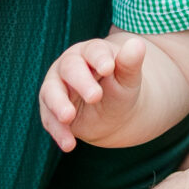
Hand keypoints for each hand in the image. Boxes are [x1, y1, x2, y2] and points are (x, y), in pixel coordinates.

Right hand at [39, 34, 149, 151]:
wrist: (113, 114)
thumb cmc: (120, 88)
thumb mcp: (129, 78)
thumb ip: (130, 63)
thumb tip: (137, 44)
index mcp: (91, 52)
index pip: (93, 51)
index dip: (100, 58)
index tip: (108, 67)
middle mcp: (70, 65)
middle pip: (70, 68)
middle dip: (81, 82)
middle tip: (95, 96)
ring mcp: (57, 86)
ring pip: (51, 92)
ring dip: (58, 105)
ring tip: (68, 117)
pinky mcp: (50, 109)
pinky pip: (50, 119)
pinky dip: (58, 131)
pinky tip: (69, 144)